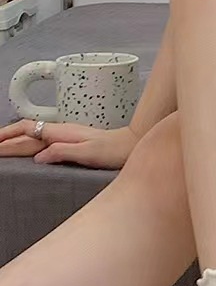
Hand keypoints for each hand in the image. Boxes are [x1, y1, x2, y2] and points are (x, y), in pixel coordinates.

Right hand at [0, 118, 139, 169]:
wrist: (132, 145)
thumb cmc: (114, 150)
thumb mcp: (89, 153)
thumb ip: (64, 152)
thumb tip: (39, 156)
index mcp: (62, 133)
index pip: (28, 129)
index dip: (8, 135)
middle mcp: (62, 133)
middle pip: (27, 133)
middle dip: (6, 139)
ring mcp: (67, 137)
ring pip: (34, 138)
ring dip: (16, 142)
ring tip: (2, 149)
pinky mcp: (73, 144)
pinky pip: (44, 144)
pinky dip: (29, 147)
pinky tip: (28, 152)